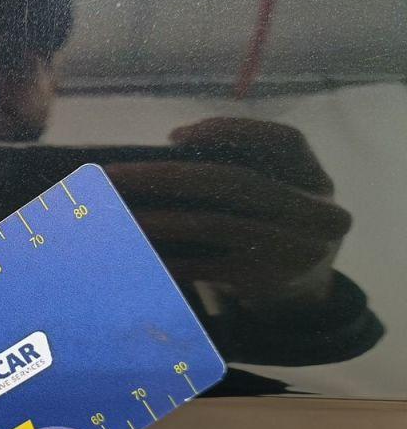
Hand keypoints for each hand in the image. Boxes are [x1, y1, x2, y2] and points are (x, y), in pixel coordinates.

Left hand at [104, 118, 350, 308]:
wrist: (303, 297)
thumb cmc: (273, 231)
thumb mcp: (278, 198)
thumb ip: (244, 171)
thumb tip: (170, 149)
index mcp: (315, 180)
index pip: (284, 140)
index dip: (232, 131)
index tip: (174, 137)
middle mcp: (313, 213)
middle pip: (231, 182)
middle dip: (165, 175)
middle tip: (114, 174)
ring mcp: (290, 251)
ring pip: (210, 224)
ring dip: (155, 219)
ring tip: (111, 213)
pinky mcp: (264, 282)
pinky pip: (202, 266)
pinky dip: (166, 258)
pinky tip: (132, 250)